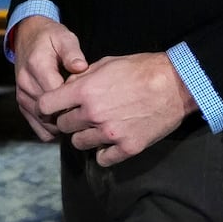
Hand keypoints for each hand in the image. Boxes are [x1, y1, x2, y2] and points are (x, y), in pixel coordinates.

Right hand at [11, 15, 87, 141]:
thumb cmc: (49, 37)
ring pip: (43, 122)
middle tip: (85, 110)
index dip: (73, 100)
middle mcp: (25, 82)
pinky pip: (37, 126)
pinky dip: (51, 128)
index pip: (55, 94)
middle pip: (49, 111)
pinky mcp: (22, 103)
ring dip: (61, 123)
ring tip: (76, 114)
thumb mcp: (64, 37)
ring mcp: (22, 94)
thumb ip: (72, 52)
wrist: (27, 37)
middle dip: (69, 114)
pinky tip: (64, 119)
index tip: (87, 99)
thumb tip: (81, 66)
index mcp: (37, 65)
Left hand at [37, 52, 197, 166]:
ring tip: (97, 127)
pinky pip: (103, 158)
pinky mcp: (127, 147)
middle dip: (69, 120)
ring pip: (79, 143)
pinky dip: (104, 152)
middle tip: (82, 115)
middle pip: (63, 126)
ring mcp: (110, 133)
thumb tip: (67, 86)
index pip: (47, 105)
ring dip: (85, 136)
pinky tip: (111, 142)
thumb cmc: (143, 69)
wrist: (176, 84)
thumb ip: (83, 76)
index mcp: (85, 90)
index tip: (54, 107)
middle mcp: (93, 114)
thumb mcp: (108, 63)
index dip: (48, 106)